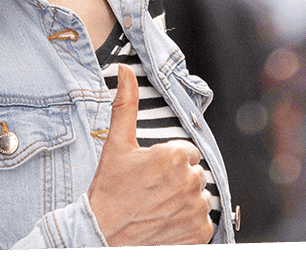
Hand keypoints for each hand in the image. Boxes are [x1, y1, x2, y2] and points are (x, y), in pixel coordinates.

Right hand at [86, 64, 214, 245]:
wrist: (101, 236)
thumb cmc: (108, 189)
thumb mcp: (116, 144)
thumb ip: (125, 104)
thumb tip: (125, 69)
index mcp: (175, 155)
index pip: (187, 153)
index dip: (168, 162)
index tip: (150, 174)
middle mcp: (191, 180)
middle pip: (194, 174)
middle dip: (177, 181)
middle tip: (150, 191)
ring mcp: (197, 208)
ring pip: (200, 197)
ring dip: (184, 201)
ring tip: (157, 208)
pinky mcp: (200, 232)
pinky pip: (204, 222)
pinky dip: (189, 224)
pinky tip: (166, 223)